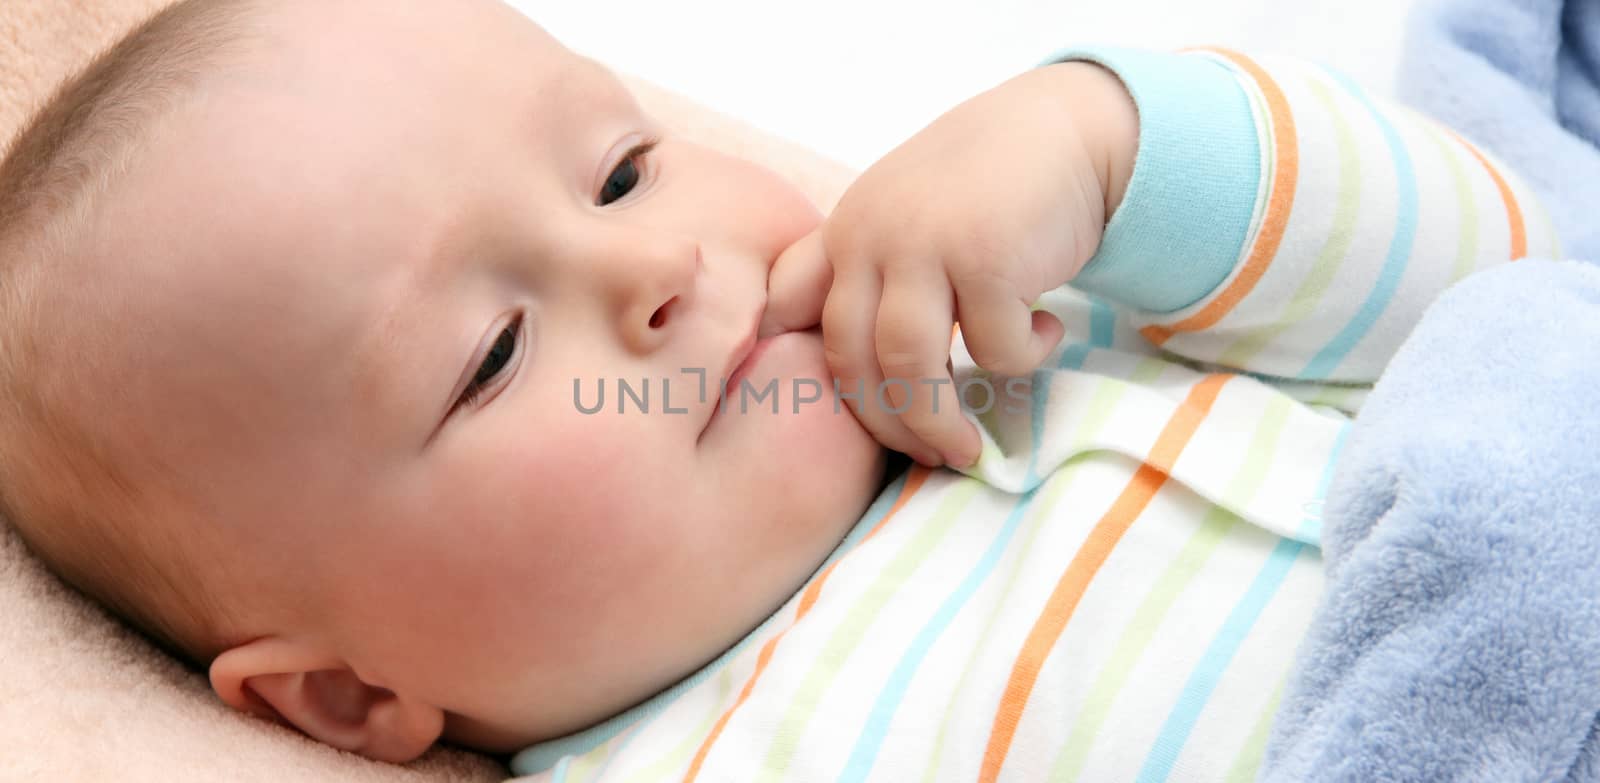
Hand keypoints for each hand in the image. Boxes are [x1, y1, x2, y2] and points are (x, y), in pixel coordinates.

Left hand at [761, 61, 1136, 467]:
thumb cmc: (986, 187)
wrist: (1067, 127)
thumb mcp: (905, 213)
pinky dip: (1022, 358)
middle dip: (886, 425)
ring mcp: (926, 246)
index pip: (789, 309)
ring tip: (966, 448)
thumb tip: (839, 356)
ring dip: (939, 423)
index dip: (796, 363)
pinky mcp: (987, 260)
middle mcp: (872, 235)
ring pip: (912, 370)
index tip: (828, 411)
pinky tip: (1043, 332)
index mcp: (845, 229)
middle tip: (923, 458)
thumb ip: (867, 267)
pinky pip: (994, 349)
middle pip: (851, 360)